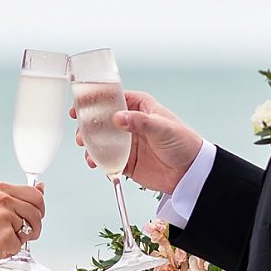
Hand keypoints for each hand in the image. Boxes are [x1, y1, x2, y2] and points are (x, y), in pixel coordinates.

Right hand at [0, 182, 44, 269]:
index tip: (33, 216)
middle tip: (22, 232)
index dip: (38, 208)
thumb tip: (41, 188)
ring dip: (22, 238)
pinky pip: (21, 244)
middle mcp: (3, 199)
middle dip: (35, 225)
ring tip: (4, 238)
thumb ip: (16, 197)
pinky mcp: (6, 236)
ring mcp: (5, 217)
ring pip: (31, 228)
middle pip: (37, 211)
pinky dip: (12, 249)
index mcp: (0, 189)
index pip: (34, 194)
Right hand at [72, 90, 202, 194]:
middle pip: (102, 120)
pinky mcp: (126, 160)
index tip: (79, 106)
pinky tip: (95, 163)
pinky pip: (107, 159)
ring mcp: (127, 142)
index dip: (94, 101)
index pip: (113, 98)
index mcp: (140, 107)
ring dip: (90, 145)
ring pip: (101, 141)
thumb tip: (118, 118)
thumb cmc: (183, 143)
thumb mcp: (163, 128)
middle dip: (88, 126)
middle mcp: (131, 123)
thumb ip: (140, 122)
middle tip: (81, 134)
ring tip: (86, 150)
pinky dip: (98, 161)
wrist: (191, 172)